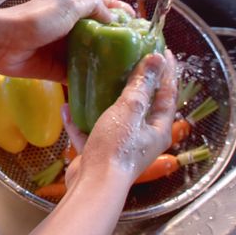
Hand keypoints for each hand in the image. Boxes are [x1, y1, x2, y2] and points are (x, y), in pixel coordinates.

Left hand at [0, 0, 133, 81]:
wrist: (1, 43)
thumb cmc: (33, 20)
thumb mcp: (66, 6)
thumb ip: (91, 7)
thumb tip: (112, 16)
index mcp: (72, 9)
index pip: (102, 6)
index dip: (121, 12)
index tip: (140, 23)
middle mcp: (69, 29)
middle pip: (98, 35)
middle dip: (117, 43)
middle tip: (140, 54)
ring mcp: (62, 50)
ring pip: (89, 57)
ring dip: (105, 65)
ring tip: (129, 73)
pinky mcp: (55, 70)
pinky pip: (76, 76)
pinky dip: (88, 81)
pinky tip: (105, 88)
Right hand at [63, 50, 178, 187]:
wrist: (93, 184)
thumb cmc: (116, 148)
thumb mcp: (129, 111)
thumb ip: (140, 86)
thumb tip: (155, 60)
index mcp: (157, 128)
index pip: (168, 93)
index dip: (167, 71)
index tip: (162, 50)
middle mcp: (143, 137)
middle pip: (144, 104)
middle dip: (138, 83)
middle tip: (131, 60)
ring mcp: (121, 145)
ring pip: (116, 118)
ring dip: (106, 100)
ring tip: (98, 80)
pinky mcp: (100, 152)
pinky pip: (91, 131)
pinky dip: (80, 121)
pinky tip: (67, 108)